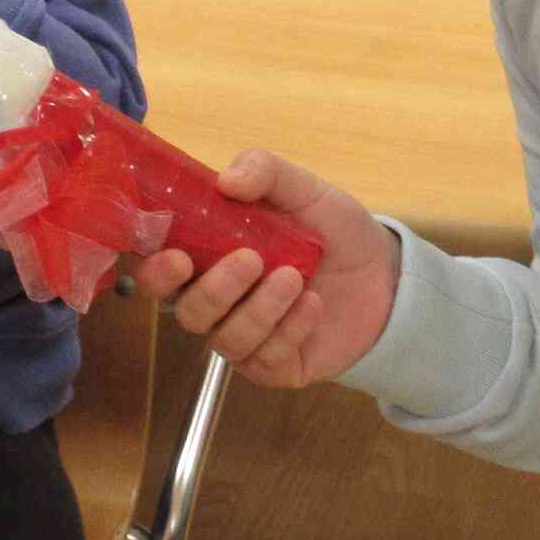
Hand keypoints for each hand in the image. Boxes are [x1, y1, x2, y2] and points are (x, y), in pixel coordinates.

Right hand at [131, 151, 399, 387]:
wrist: (385, 276)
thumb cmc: (331, 232)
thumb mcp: (304, 190)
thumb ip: (266, 172)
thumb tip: (227, 180)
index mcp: (207, 257)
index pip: (157, 269)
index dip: (153, 267)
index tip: (174, 254)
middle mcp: (217, 302)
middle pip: (186, 311)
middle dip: (214, 289)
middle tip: (249, 259)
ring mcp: (243, 337)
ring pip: (226, 338)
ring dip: (259, 308)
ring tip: (294, 276)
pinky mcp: (273, 367)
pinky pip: (264, 358)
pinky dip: (289, 328)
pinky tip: (313, 303)